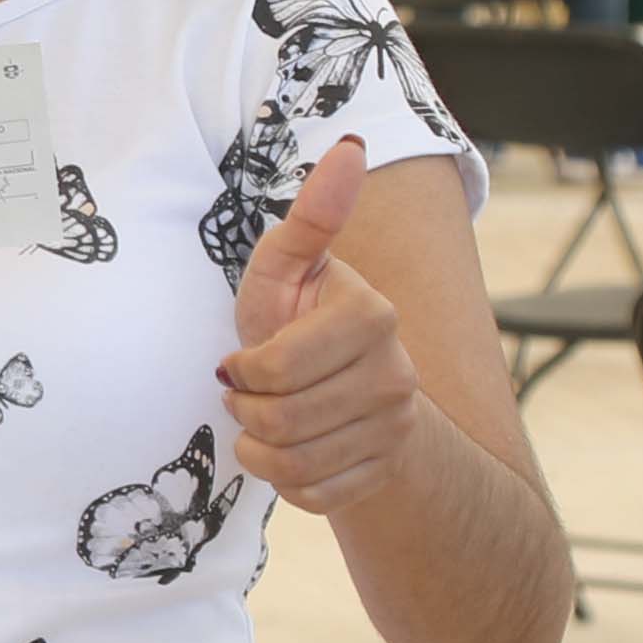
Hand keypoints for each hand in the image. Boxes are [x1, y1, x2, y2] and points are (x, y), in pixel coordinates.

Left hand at [225, 137, 424, 511]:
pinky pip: (313, 496)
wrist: (338, 388)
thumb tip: (351, 146)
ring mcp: (398, 429)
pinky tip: (288, 451)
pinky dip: (283, 480)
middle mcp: (398, 375)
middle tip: (251, 390)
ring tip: (265, 417)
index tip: (244, 358)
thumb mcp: (285, 267)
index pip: (275, 368)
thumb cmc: (295, 318)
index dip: (244, 369)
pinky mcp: (385, 473)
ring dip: (257, 446)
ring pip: (292, 464)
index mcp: (373, 317)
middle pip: (279, 420)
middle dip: (245, 408)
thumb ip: (311, 217)